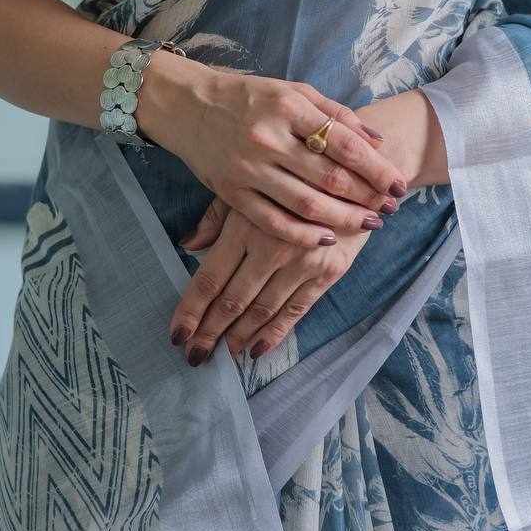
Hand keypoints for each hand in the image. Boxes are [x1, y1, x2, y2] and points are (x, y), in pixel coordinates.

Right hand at [136, 50, 408, 247]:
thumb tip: (376, 141)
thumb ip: (335, 113)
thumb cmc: (247, 97)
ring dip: (343, 218)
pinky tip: (326, 238)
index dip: (376, 167)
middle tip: (390, 208)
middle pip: (330, 177)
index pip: (343, 143)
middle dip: (366, 196)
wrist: (185, 105)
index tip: (398, 183)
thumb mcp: (292, 90)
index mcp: (288, 106)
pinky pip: (273, 221)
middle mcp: (269, 137)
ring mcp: (248, 167)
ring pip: (306, 203)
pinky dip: (303, 234)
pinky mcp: (231, 192)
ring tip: (368, 224)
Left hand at [168, 197, 372, 364]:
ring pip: (263, 309)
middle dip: (210, 332)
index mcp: (245, 225)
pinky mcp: (328, 272)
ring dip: (239, 336)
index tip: (176, 335)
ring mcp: (302, 262)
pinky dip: (275, 333)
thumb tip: (187, 245)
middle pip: (233, 300)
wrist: (353, 173)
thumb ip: (216, 216)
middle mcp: (272, 247)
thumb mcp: (250, 186)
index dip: (191, 310)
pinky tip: (257, 349)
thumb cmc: (291, 178)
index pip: (209, 278)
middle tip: (193, 356)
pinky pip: (296, 310)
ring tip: (222, 355)